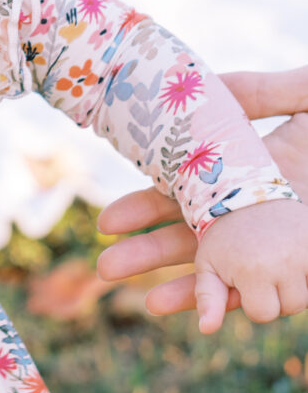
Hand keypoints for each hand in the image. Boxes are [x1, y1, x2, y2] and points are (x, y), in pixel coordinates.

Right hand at [98, 67, 307, 319]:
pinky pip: (262, 293)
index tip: (110, 219)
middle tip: (104, 267)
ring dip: (179, 287)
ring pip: (220, 271)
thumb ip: (265, 89)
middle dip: (148, 254)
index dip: (148, 207)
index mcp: (251, 172)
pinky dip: (227, 304)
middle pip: (192, 238)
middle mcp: (257, 212)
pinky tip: (200, 313)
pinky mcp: (301, 269)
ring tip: (138, 299)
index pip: (187, 193)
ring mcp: (279, 244)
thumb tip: (207, 79)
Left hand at [194, 199, 307, 332]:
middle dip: (276, 294)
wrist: (247, 190)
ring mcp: (304, 250)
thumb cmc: (224, 233)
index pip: (263, 314)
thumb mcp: (209, 264)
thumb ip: (208, 298)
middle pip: (289, 307)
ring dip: (295, 284)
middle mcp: (283, 262)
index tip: (245, 280)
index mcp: (252, 270)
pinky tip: (295, 259)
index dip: (253, 301)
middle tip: (263, 267)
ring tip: (279, 261)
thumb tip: (207, 329)